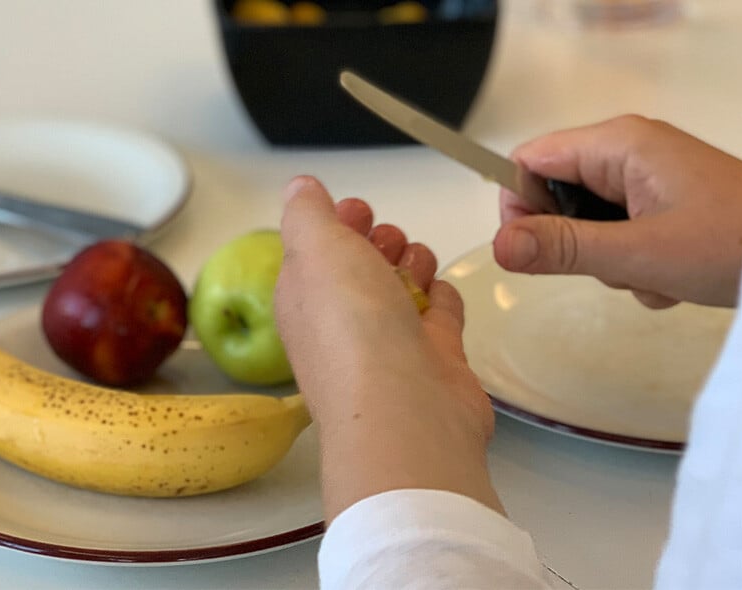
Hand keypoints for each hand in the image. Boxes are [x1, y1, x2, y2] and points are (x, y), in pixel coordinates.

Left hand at [275, 176, 502, 522]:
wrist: (405, 410)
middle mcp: (344, 323)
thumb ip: (306, 213)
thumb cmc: (353, 327)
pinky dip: (443, 301)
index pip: (317, 253)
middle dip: (378, 242)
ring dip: (413, 265)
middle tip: (387, 243)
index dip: (337, 225)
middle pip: (362, 267)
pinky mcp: (435, 360)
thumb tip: (299, 189)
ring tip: (415, 267)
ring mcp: (391, 343)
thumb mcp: (315, 248)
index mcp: (306, 298)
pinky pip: (441, 317)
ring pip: (403, 288)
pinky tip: (440, 295)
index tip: (358, 210)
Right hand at [495, 115, 741, 307]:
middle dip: (570, 240)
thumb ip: (562, 248)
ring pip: (584, 220)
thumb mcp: (637, 253)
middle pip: (554, 194)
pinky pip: (616, 232)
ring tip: (646, 273)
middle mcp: (628, 152)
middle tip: (605, 265)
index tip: (532, 249)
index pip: (527, 161)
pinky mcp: (661, 202)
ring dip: (604, 258)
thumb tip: (499, 246)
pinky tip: (664, 276)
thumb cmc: (733, 243)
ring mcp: (646, 178)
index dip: (519, 206)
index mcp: (618, 144)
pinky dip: (630, 263)